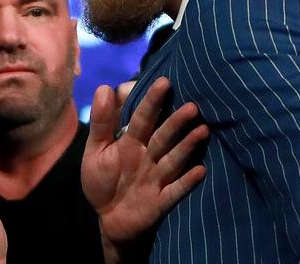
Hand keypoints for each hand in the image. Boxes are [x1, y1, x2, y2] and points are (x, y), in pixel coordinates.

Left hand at [82, 77, 207, 262]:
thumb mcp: (95, 150)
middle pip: (163, 137)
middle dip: (176, 122)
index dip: (151, 101)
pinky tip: (200, 170)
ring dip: (187, 146)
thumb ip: (101, 122)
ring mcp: (157, 178)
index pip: (142, 118)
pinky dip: (187, 182)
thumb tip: (104, 87)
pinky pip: (175, 190)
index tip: (164, 81)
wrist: (108, 218)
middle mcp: (148, 156)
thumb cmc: (102, 179)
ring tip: (203, 130)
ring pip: (173, 159)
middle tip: (192, 106)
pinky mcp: (161, 201)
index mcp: (131, 141)